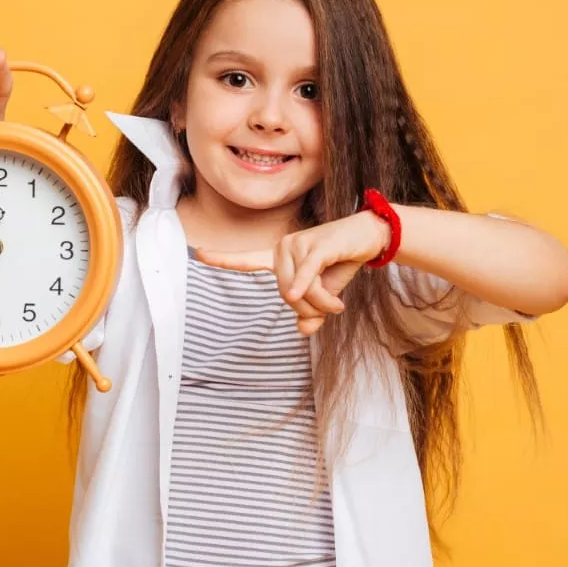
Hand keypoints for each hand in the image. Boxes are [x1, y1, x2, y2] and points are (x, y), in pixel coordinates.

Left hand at [195, 212, 391, 334]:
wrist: (369, 237)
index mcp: (279, 258)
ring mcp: (297, 245)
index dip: (224, 260)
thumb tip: (302, 329)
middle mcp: (283, 249)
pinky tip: (308, 295)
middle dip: (309, 309)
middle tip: (333, 309)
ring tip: (338, 303)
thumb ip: (311, 310)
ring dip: (321, 304)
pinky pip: (306, 275)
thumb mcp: (325, 294)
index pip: (247, 260)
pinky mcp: (315, 247)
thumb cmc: (341, 262)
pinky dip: (308, 288)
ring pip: (297, 291)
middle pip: (284, 295)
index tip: (199, 253)